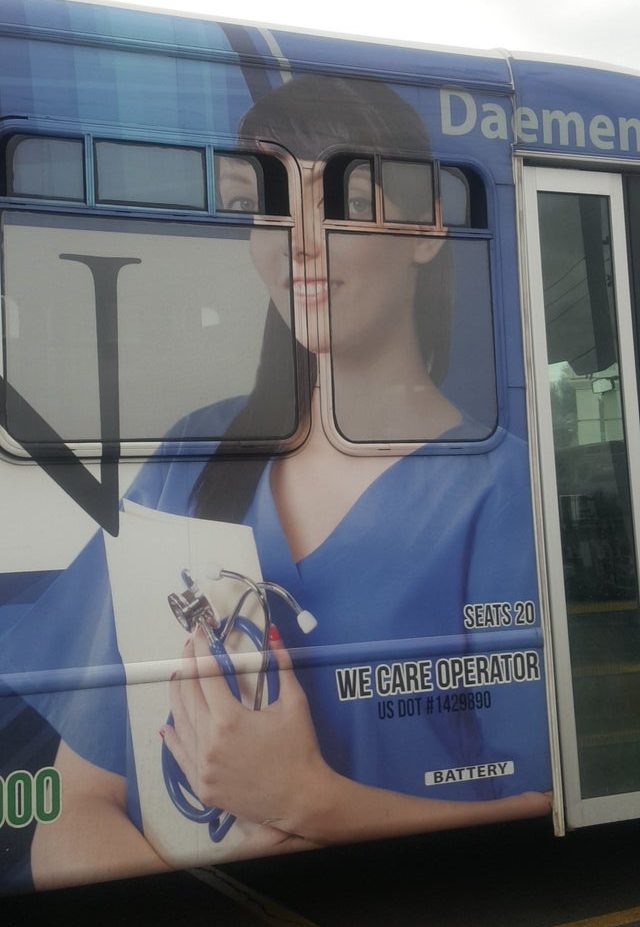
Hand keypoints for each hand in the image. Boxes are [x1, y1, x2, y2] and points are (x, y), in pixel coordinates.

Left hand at [161, 625, 329, 835]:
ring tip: (178, 677)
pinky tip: (168, 724)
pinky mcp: (201, 786)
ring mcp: (202, 767)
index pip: (206, 675)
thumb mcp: (295, 703)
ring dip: (177, 697)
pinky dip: (173, 737)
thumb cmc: (300, 749)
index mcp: (229, 720)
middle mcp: (209, 743)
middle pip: (188, 696)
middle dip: (187, 667)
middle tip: (188, 648)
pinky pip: (180, 755)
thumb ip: (281, 665)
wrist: (301, 800)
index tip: (198, 633)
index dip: (200, 651)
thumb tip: (273, 634)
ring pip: (180, 724)